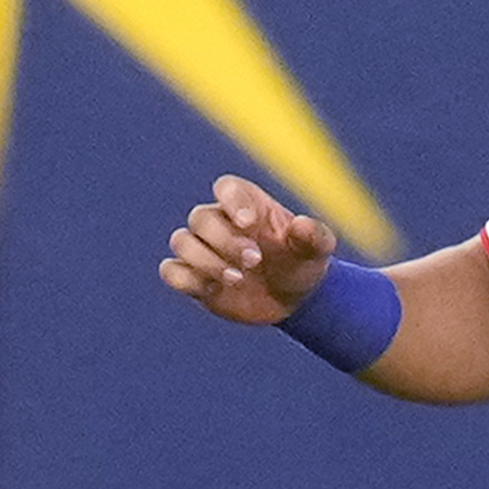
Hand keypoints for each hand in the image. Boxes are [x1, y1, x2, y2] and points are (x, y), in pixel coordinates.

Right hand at [160, 172, 336, 326]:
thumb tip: (301, 224)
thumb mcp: (317, 251)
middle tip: (255, 261)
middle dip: (225, 241)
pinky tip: (212, 289)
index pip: (227, 188)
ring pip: (182, 241)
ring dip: (205, 260)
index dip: (233, 202)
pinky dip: (185, 278)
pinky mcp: (193, 276)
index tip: (250, 223)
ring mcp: (204, 249)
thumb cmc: (303, 263)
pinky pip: (171, 270)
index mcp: (249, 205)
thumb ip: (313, 236)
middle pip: (201, 217)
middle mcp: (221, 222)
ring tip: (238, 279)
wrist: (292, 300)